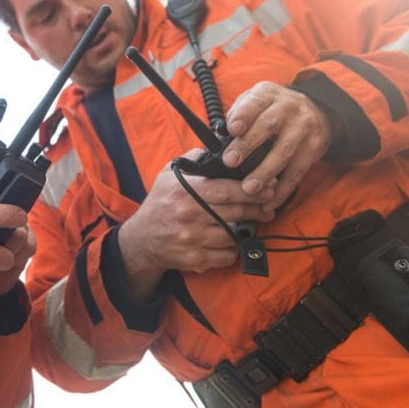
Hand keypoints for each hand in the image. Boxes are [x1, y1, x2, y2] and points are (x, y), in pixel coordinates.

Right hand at [118, 155, 275, 300]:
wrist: (141, 239)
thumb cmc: (159, 205)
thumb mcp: (167, 176)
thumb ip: (191, 160)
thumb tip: (216, 148)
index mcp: (186, 192)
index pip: (227, 190)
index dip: (251, 190)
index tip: (267, 189)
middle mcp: (189, 215)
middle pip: (235, 211)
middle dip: (257, 209)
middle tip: (267, 207)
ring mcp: (192, 239)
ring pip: (233, 235)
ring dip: (245, 230)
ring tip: (249, 224)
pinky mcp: (194, 259)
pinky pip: (225, 256)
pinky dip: (233, 250)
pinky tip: (231, 242)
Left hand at [222, 82, 331, 209]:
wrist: (317, 111)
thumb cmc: (272, 110)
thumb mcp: (255, 103)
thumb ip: (237, 116)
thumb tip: (217, 139)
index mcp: (267, 95)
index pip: (254, 102)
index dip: (243, 115)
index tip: (232, 129)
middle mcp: (288, 108)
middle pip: (268, 126)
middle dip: (248, 145)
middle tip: (230, 162)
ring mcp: (303, 128)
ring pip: (284, 151)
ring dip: (265, 172)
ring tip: (248, 188)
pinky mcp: (314, 148)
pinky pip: (297, 172)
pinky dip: (282, 190)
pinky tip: (268, 202)